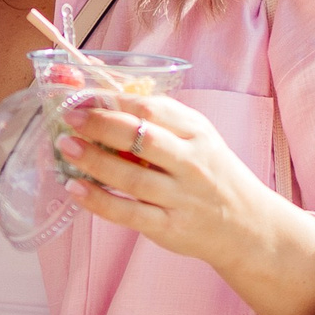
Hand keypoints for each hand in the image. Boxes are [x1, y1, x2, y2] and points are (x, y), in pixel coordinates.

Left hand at [51, 92, 314, 314]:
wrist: (248, 225)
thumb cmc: (212, 173)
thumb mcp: (197, 137)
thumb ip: (159, 116)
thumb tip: (108, 87)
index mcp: (196, 132)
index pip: (152, 107)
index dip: (113, 99)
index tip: (81, 96)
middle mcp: (191, 162)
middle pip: (141, 137)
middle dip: (100, 124)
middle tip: (68, 117)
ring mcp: (181, 196)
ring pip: (131, 176)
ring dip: (94, 161)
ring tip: (66, 147)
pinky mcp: (170, 226)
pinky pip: (129, 212)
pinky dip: (99, 201)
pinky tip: (75, 188)